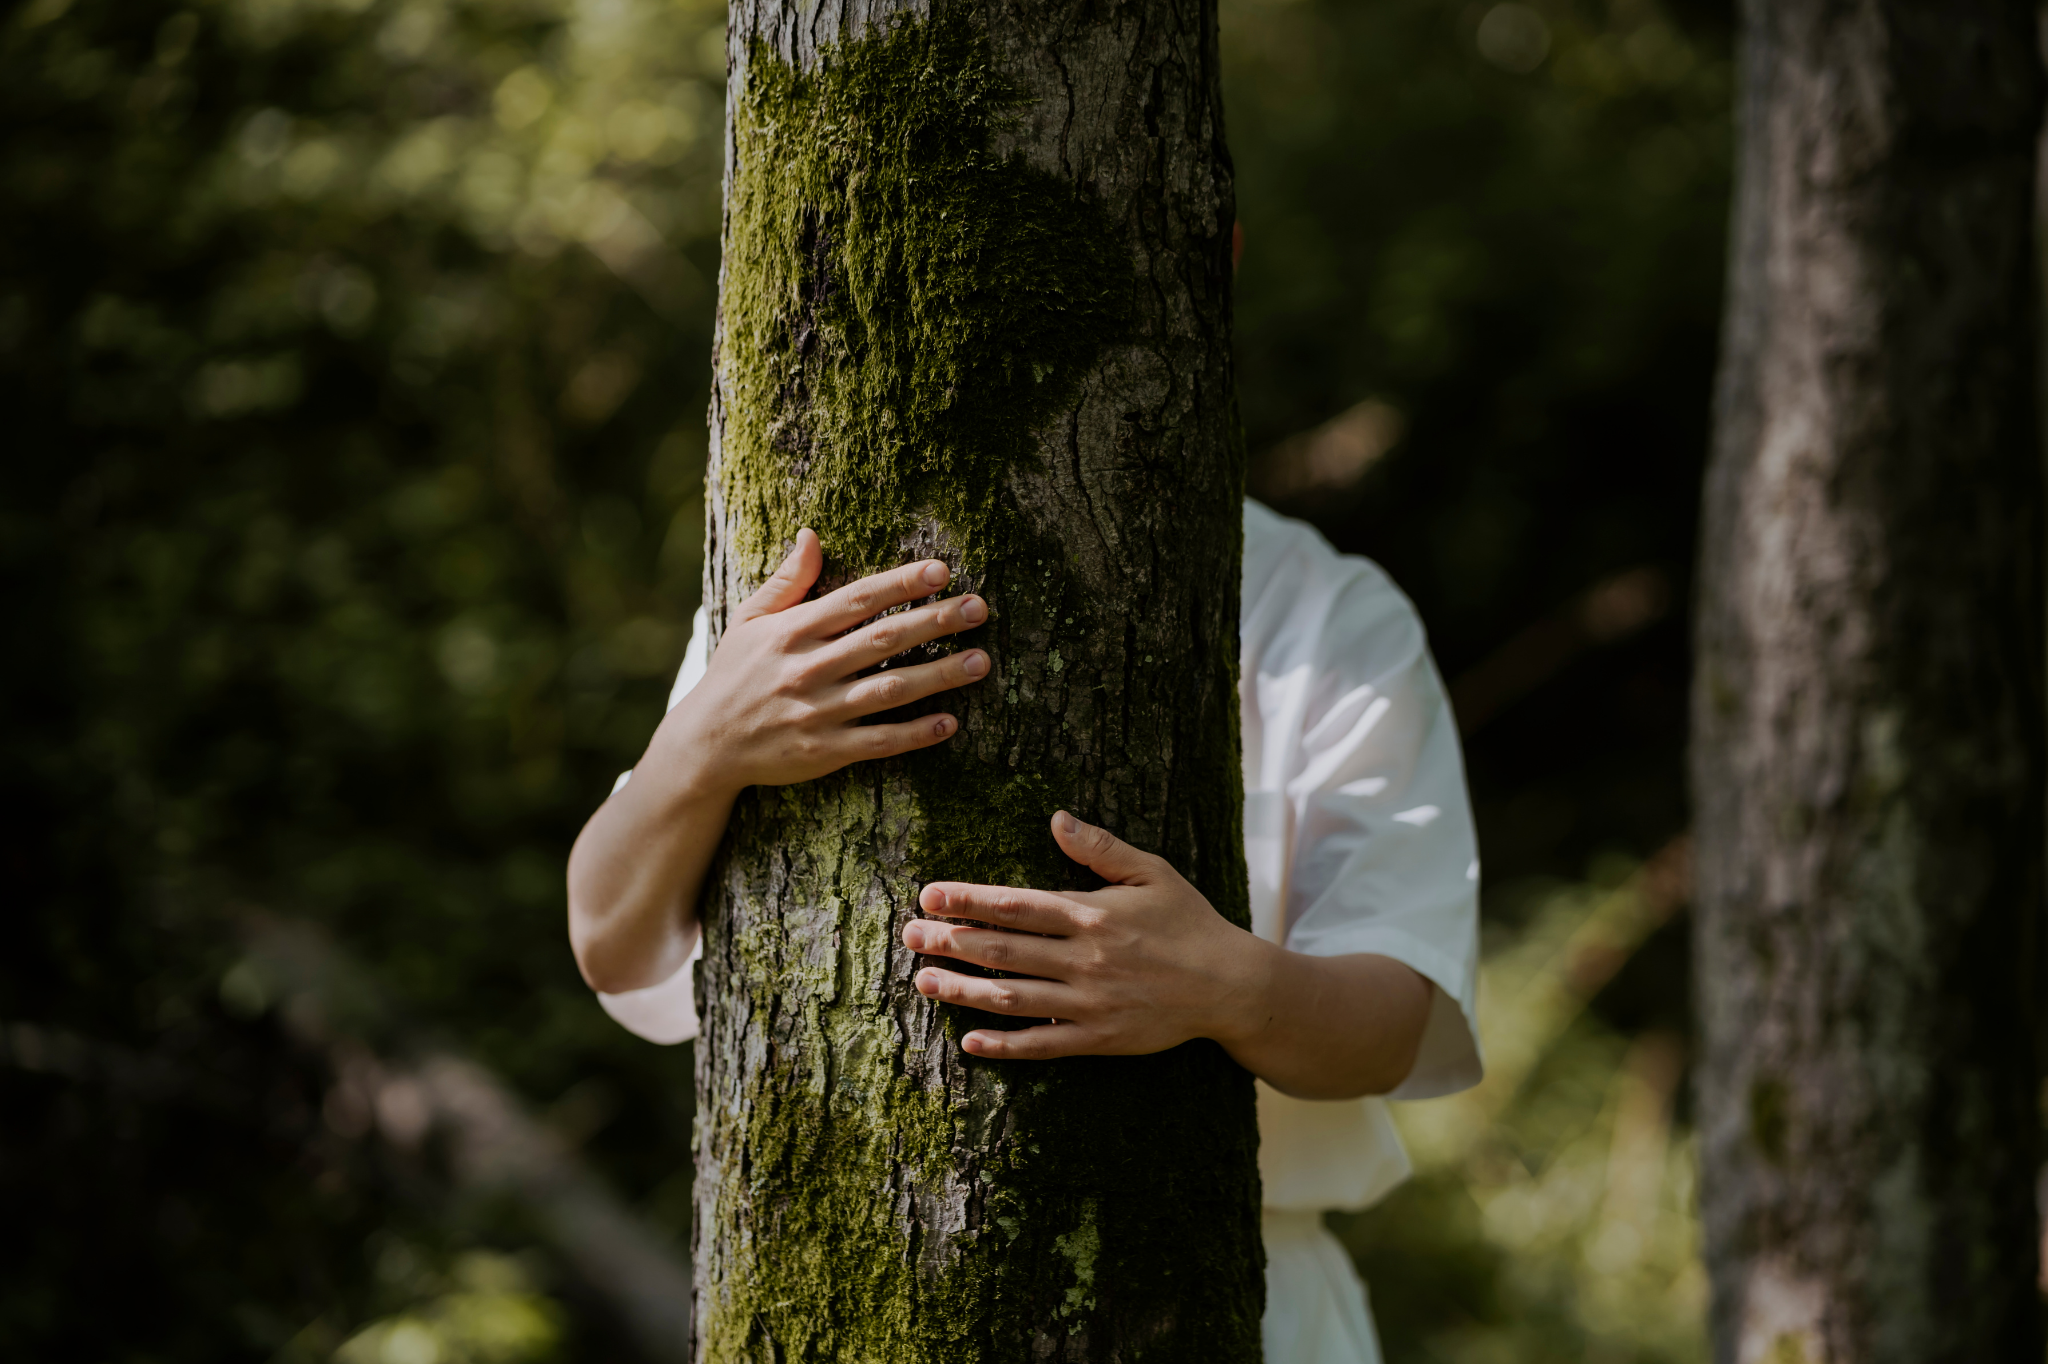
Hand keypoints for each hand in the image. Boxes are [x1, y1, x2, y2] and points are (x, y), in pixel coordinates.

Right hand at [650, 528, 989, 797]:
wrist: (704, 745)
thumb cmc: (733, 675)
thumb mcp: (749, 621)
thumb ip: (787, 581)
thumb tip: (812, 534)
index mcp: (792, 632)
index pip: (857, 600)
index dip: (901, 584)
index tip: (941, 570)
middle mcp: (808, 669)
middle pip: (882, 640)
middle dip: (934, 621)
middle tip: (980, 608)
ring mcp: (818, 712)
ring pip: (889, 690)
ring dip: (938, 675)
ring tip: (981, 662)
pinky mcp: (824, 752)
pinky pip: (878, 741)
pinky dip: (915, 733)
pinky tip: (950, 722)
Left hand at [902, 811, 1273, 1059]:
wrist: (1231, 986)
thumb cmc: (1189, 923)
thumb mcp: (1153, 873)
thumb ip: (1102, 848)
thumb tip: (1056, 819)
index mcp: (1091, 914)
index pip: (1016, 906)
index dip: (968, 900)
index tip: (929, 896)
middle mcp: (1084, 959)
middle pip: (1002, 950)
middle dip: (950, 941)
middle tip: (910, 937)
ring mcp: (1089, 1003)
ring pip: (1011, 998)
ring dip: (963, 990)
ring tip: (925, 982)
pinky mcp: (1099, 1039)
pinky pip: (1042, 1044)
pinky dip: (1004, 1045)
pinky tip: (970, 1041)